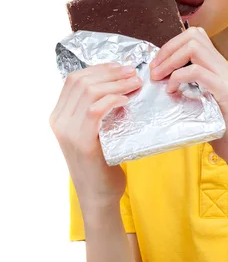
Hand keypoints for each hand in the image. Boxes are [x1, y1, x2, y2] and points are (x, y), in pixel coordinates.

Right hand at [49, 63, 141, 211]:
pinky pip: (95, 110)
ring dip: (116, 83)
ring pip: (89, 92)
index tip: (120, 67)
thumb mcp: (94, 130)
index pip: (74, 79)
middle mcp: (59, 121)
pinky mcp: (82, 142)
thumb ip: (96, 108)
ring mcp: (68, 131)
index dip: (99, 68)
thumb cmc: (102, 162)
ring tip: (134, 84)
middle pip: (81, 81)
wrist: (99, 195)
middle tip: (132, 73)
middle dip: (110, 72)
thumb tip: (119, 80)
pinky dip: (113, 99)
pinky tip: (126, 101)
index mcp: (59, 115)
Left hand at [149, 27, 227, 165]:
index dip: (171, 44)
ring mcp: (223, 75)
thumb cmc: (218, 123)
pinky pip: (197, 71)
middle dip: (167, 50)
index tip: (157, 63)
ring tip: (160, 78)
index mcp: (215, 63)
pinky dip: (178, 77)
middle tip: (154, 71)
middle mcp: (221, 64)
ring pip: (194, 48)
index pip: (194, 34)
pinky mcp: (223, 90)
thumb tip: (160, 73)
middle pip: (192, 36)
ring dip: (170, 61)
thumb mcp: (201, 95)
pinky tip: (172, 91)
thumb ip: (189, 81)